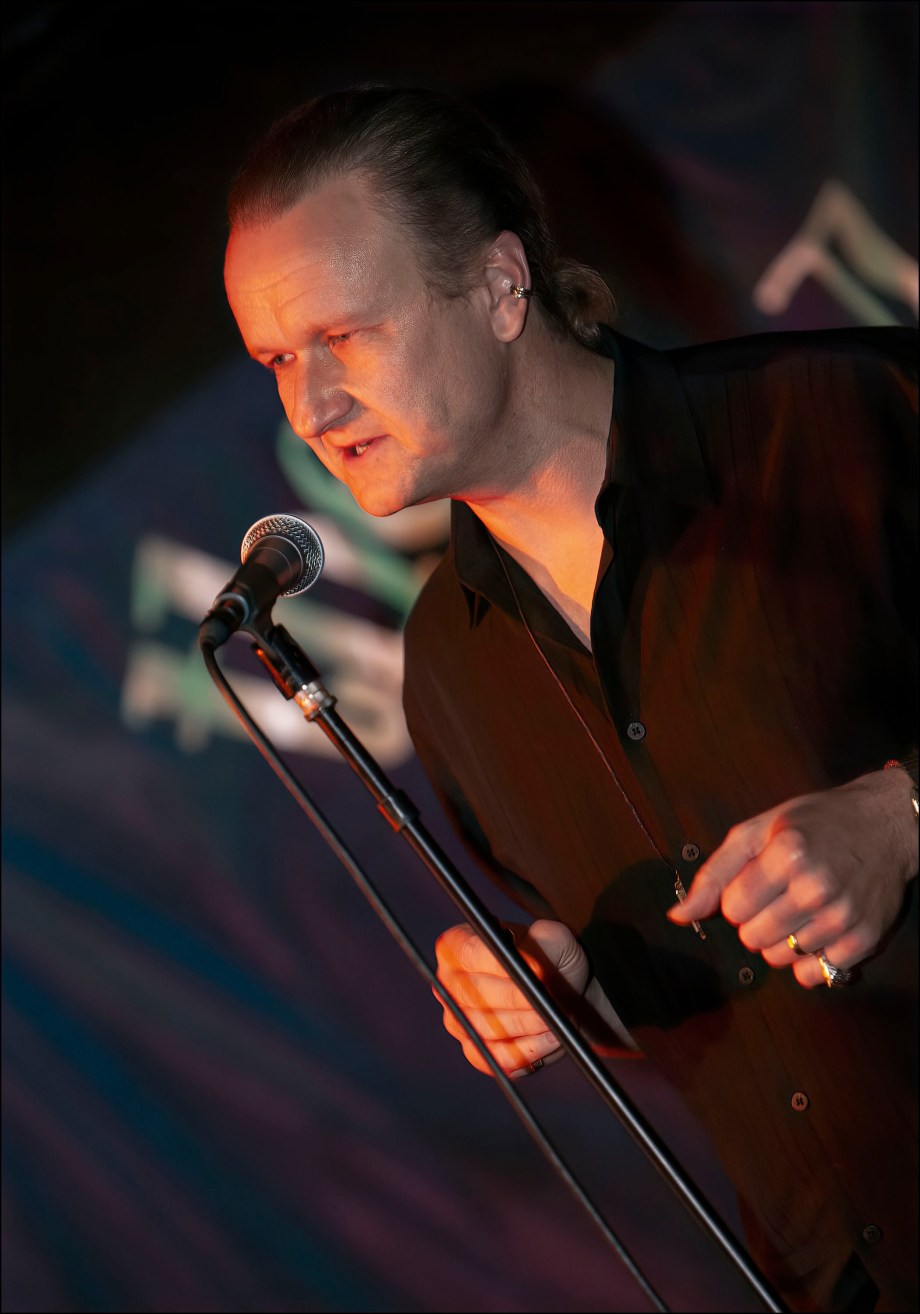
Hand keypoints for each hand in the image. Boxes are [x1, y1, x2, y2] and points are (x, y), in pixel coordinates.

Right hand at [433, 919, 588, 1076]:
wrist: (564, 990)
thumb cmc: (552, 957)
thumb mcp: (553, 937)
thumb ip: (542, 943)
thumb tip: (530, 969)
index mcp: (459, 944)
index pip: (469, 954)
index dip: (502, 965)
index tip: (538, 971)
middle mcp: (450, 982)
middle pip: (475, 996)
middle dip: (519, 1001)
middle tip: (548, 1001)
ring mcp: (459, 1019)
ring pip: (487, 1030)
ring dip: (527, 1027)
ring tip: (552, 1019)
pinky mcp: (475, 1050)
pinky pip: (497, 1058)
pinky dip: (527, 1051)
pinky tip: (548, 1039)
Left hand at [668, 769, 917, 987]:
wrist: (885, 825)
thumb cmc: (814, 824)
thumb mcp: (757, 832)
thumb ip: (714, 874)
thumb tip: (678, 916)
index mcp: (787, 853)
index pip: (732, 908)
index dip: (737, 897)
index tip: (756, 882)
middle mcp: (816, 887)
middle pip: (752, 938)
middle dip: (755, 920)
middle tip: (776, 896)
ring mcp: (843, 916)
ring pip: (779, 960)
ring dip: (780, 941)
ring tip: (797, 910)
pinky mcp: (864, 940)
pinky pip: (814, 976)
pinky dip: (808, 961)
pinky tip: (816, 931)